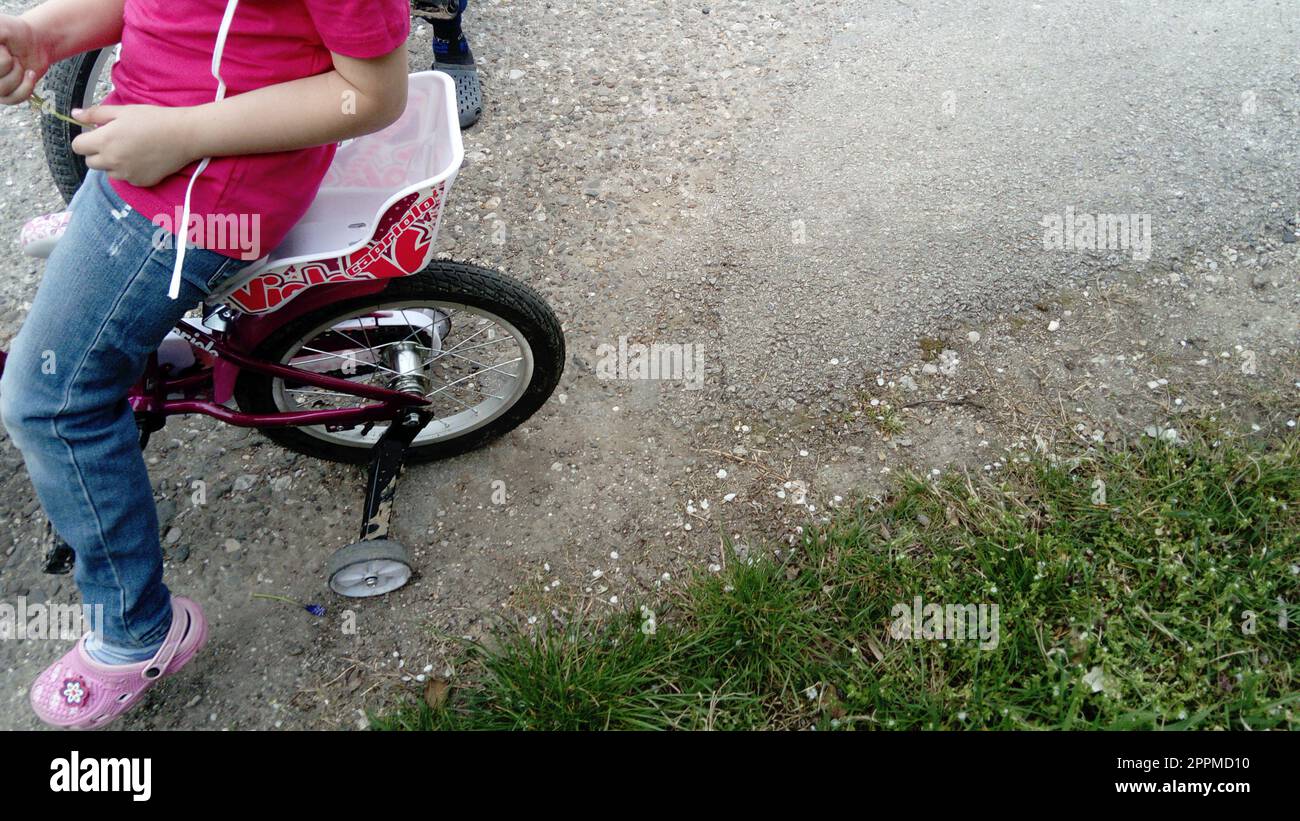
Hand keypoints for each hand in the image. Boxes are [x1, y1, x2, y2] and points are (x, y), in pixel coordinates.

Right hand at [0, 15, 50, 103]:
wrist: (36, 43)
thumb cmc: (14, 32)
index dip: (2, 57)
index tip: (3, 47)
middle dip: (7, 63)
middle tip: (11, 54)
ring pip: (1, 89)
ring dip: (17, 74)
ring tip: (19, 62)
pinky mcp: (4, 95)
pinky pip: (13, 99)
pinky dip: (26, 86)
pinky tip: (29, 74)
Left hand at [70, 104, 198, 186]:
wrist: (183, 135)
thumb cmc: (153, 119)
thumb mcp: (122, 111)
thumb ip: (95, 114)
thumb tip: (74, 115)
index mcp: (104, 141)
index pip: (77, 147)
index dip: (84, 139)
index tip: (96, 134)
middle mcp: (112, 161)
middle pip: (90, 162)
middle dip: (97, 152)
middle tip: (114, 142)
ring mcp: (127, 174)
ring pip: (109, 172)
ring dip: (113, 163)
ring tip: (131, 150)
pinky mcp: (141, 182)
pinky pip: (127, 178)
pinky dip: (130, 171)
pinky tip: (143, 159)